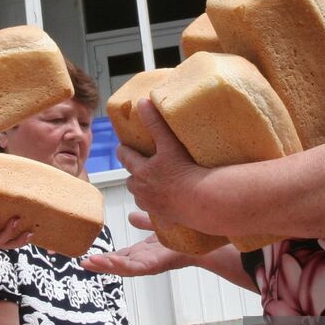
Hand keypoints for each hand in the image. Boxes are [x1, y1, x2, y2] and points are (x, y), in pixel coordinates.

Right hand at [83, 226, 188, 277]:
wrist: (204, 238)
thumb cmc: (185, 234)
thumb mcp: (158, 225)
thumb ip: (144, 222)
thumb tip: (130, 216)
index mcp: (142, 253)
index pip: (119, 256)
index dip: (104, 257)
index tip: (86, 255)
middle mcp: (144, 260)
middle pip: (118, 265)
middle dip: (99, 265)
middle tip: (82, 262)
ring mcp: (149, 264)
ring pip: (122, 268)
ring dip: (105, 266)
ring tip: (88, 263)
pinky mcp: (155, 265)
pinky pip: (134, 268)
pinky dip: (119, 266)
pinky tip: (107, 260)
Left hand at [117, 99, 213, 231]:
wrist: (202, 200)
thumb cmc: (185, 170)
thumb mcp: (169, 143)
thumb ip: (155, 123)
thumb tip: (142, 102)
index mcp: (142, 171)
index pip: (126, 158)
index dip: (123, 151)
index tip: (122, 147)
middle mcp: (144, 190)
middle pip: (131, 181)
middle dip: (133, 174)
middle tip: (139, 168)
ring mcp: (154, 207)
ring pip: (140, 199)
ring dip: (142, 193)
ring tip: (150, 188)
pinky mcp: (166, 219)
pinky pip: (151, 221)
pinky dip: (148, 219)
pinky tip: (153, 217)